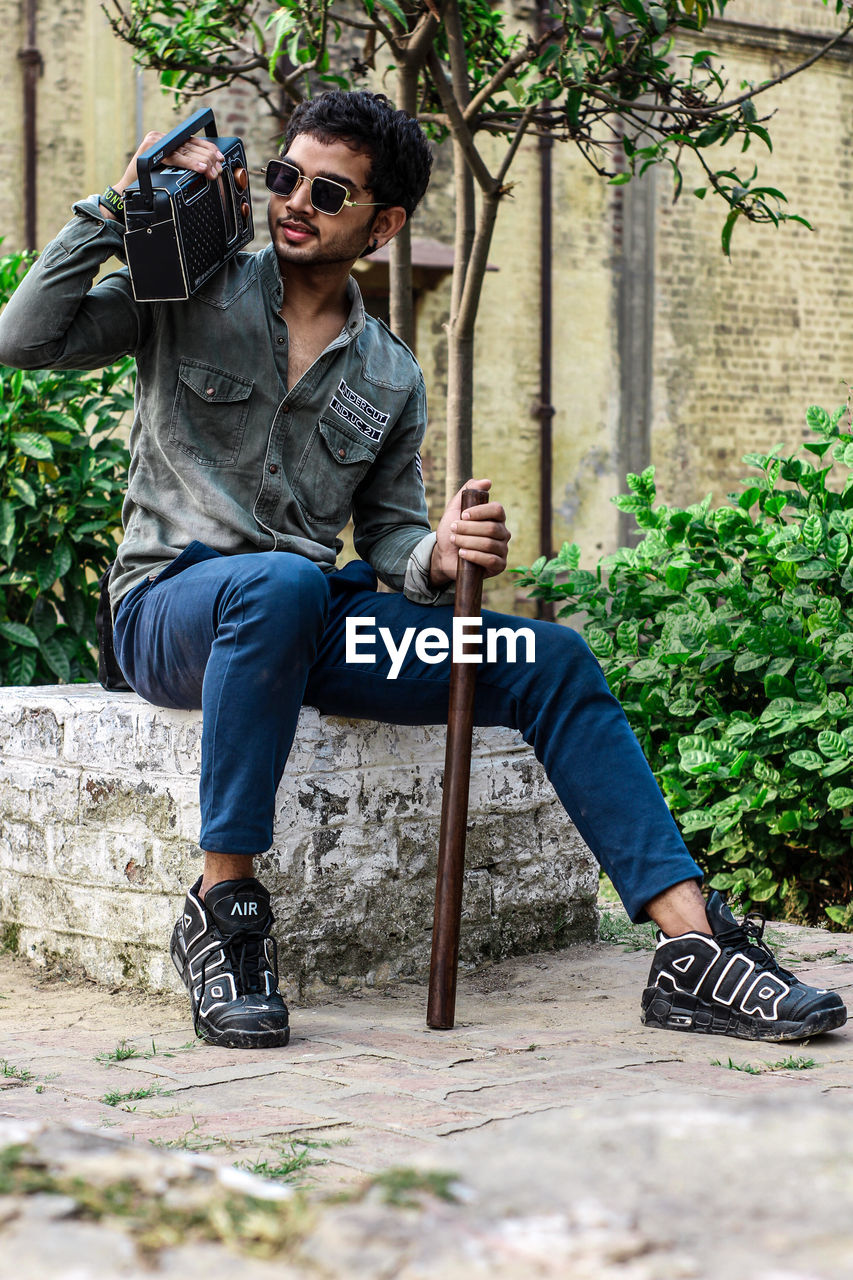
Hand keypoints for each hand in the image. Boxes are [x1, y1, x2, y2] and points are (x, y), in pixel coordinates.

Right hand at [105, 129, 224, 213]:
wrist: (127, 190)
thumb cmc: (149, 183)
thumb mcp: (170, 171)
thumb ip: (183, 164)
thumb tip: (208, 166)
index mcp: (167, 140)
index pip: (192, 140)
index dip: (209, 148)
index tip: (221, 158)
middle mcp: (161, 137)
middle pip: (190, 145)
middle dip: (208, 158)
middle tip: (218, 170)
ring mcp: (155, 141)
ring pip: (184, 150)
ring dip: (202, 161)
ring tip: (212, 170)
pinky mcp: (150, 148)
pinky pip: (174, 157)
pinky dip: (189, 163)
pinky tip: (200, 168)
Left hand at [430, 478, 510, 586]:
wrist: (444, 555)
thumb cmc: (453, 531)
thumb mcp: (455, 508)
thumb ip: (468, 491)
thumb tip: (487, 482)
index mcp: (496, 518)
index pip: (497, 510)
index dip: (480, 512)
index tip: (463, 515)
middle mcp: (503, 533)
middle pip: (491, 528)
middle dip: (468, 529)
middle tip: (453, 529)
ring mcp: (502, 550)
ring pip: (489, 544)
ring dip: (467, 541)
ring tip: (454, 541)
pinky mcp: (499, 565)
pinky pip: (490, 560)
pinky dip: (474, 555)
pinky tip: (462, 553)